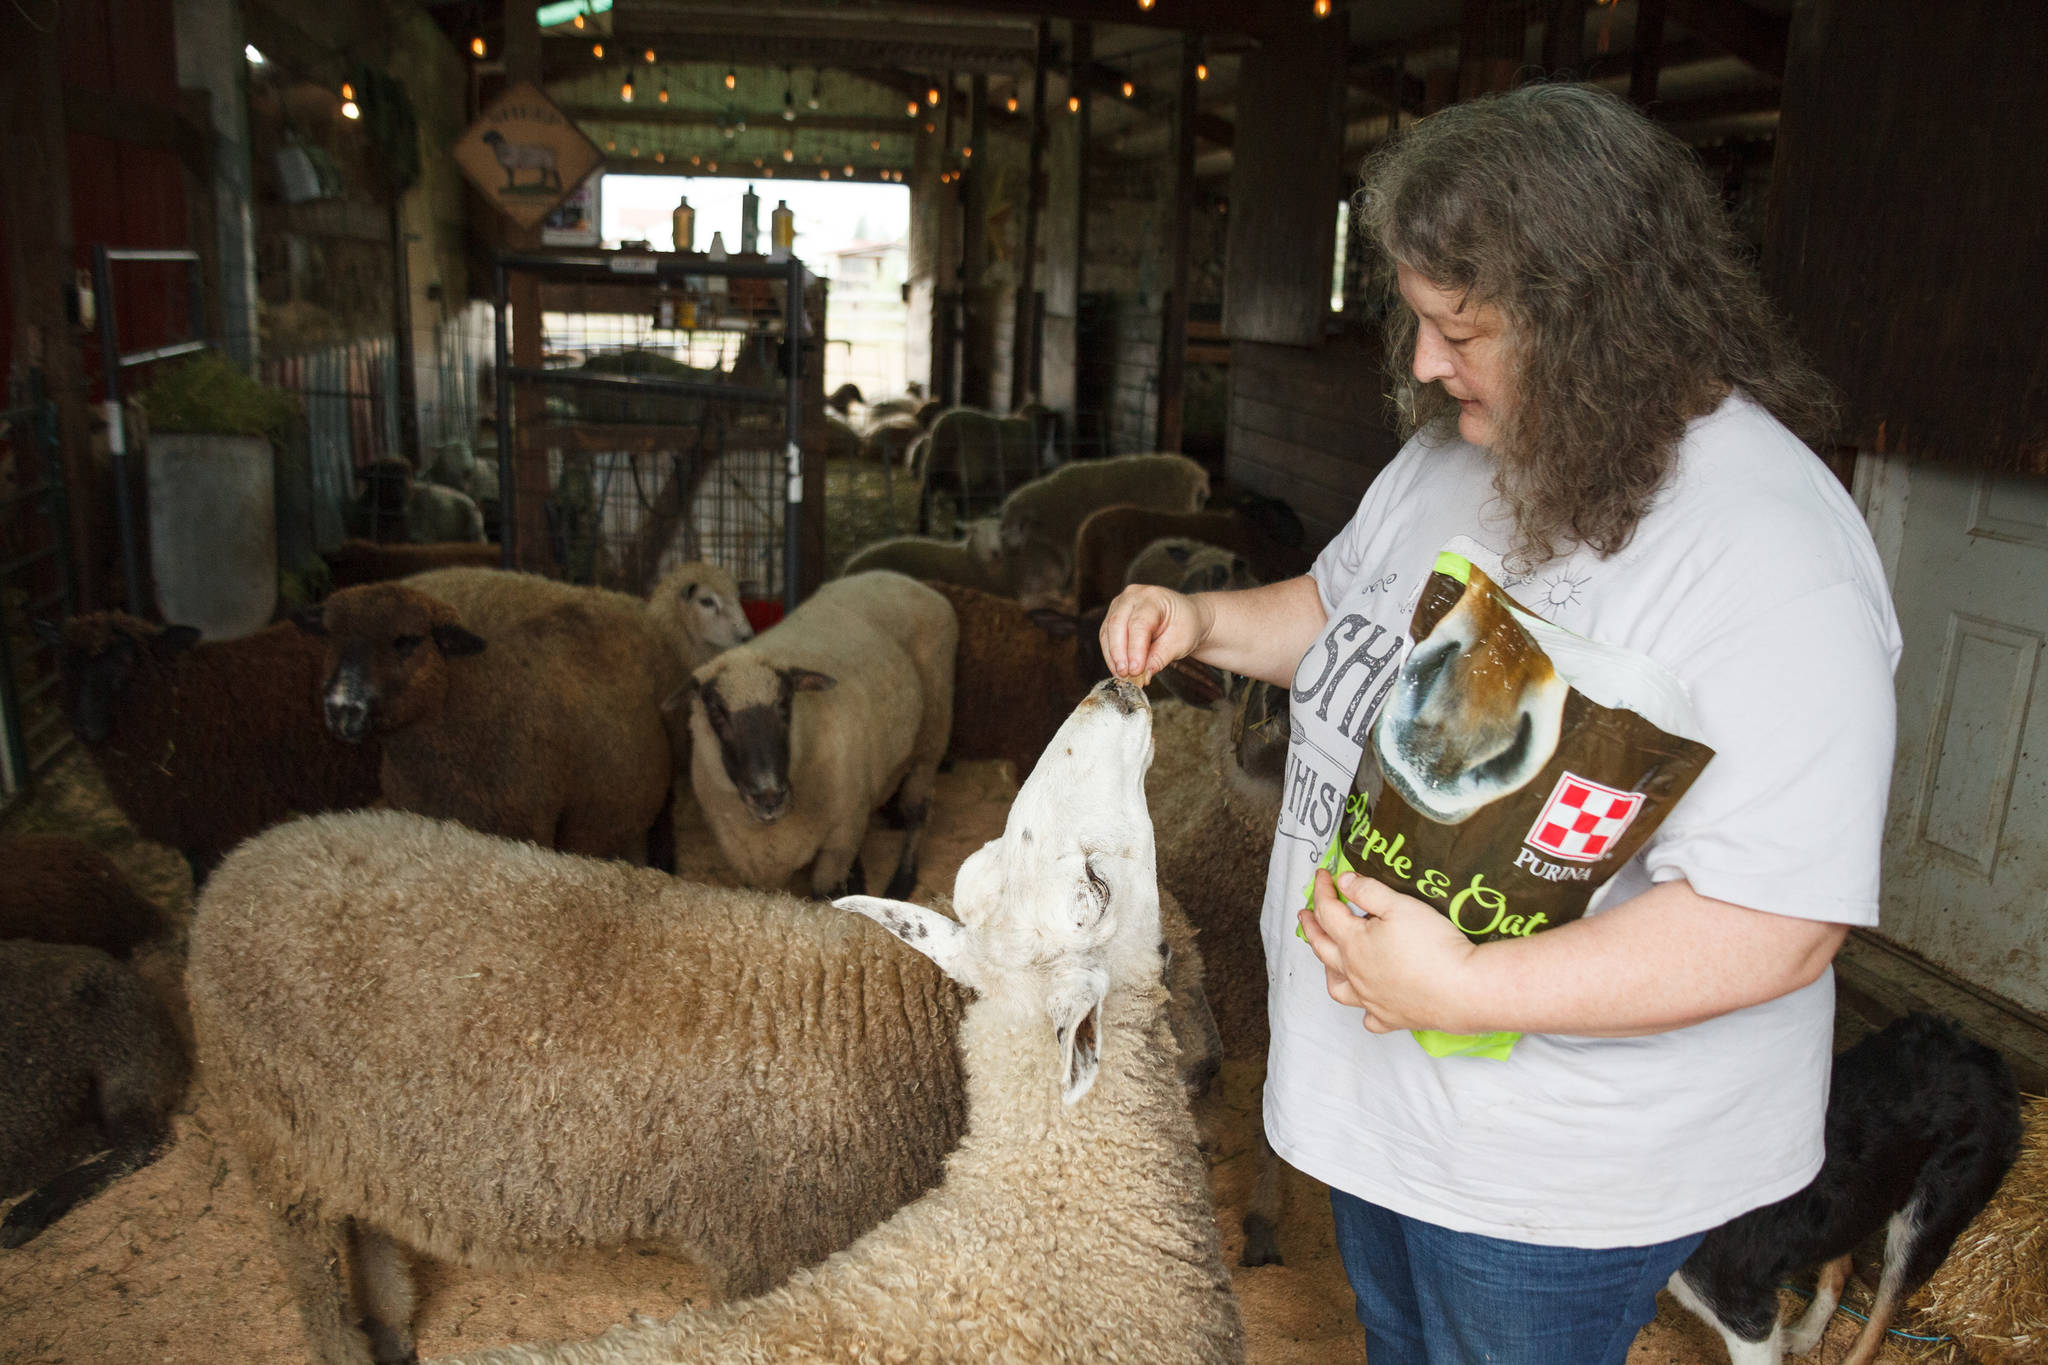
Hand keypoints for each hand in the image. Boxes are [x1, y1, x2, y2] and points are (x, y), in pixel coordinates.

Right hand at [1098, 584, 1212, 681]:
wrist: (1184, 617)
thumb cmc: (1184, 625)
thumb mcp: (1181, 642)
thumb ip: (1160, 658)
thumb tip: (1142, 676)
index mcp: (1153, 598)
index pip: (1139, 624)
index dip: (1135, 649)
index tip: (1135, 670)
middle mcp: (1133, 596)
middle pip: (1117, 624)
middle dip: (1119, 653)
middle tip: (1125, 675)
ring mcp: (1120, 605)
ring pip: (1108, 632)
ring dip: (1113, 657)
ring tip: (1122, 676)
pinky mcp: (1113, 616)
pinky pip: (1106, 637)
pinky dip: (1111, 655)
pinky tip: (1118, 669)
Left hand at [1298, 870, 1480, 1032]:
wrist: (1463, 990)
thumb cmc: (1433, 945)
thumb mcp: (1400, 906)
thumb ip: (1367, 891)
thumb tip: (1343, 882)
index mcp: (1353, 943)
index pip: (1328, 911)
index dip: (1322, 890)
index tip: (1322, 875)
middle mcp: (1355, 974)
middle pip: (1323, 948)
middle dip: (1312, 927)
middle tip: (1305, 914)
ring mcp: (1371, 1000)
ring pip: (1338, 987)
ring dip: (1328, 969)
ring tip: (1328, 958)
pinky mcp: (1391, 1019)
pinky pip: (1369, 1017)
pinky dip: (1364, 1008)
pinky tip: (1368, 1002)